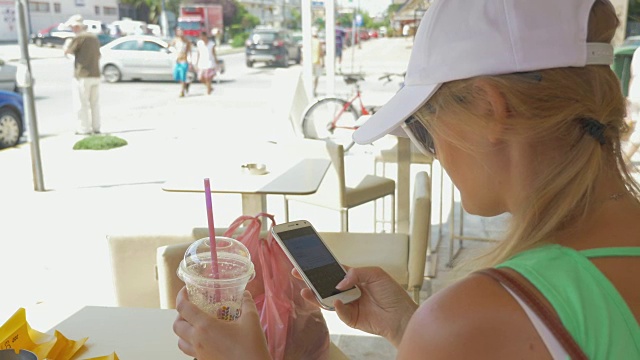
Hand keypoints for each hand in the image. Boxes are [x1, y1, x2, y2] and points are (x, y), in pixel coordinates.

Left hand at [173, 287, 270, 359]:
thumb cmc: (251, 346)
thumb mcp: (251, 320)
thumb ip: (247, 304)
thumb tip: (245, 294)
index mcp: (205, 326)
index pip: (183, 308)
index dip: (181, 296)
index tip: (186, 290)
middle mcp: (197, 340)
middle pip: (177, 325)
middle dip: (180, 314)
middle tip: (191, 308)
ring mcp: (199, 353)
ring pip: (180, 341)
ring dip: (183, 331)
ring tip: (194, 325)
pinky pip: (190, 352)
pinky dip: (191, 344)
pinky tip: (205, 340)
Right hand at [295, 266, 418, 346]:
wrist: (401, 316)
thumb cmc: (392, 294)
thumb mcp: (375, 274)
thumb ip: (355, 273)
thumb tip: (339, 282)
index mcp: (353, 278)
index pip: (333, 270)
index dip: (320, 266)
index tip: (307, 261)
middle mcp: (348, 291)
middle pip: (325, 284)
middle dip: (310, 279)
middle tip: (297, 273)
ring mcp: (347, 304)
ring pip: (327, 299)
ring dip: (315, 295)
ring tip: (305, 290)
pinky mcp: (350, 318)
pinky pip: (338, 312)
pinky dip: (336, 307)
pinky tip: (336, 301)